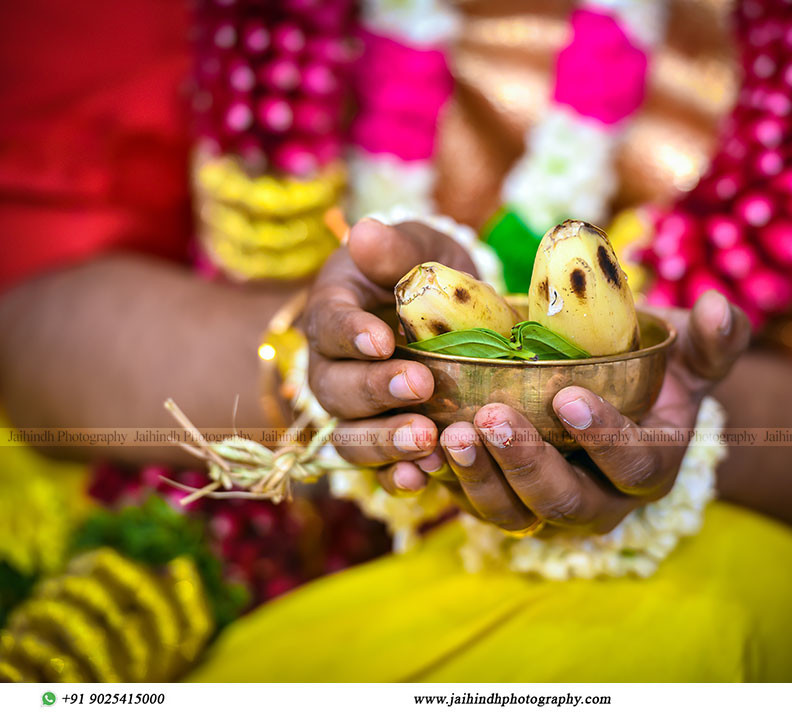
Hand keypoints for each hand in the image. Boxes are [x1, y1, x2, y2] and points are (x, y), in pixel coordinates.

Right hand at [304, 218, 474, 485]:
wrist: (438, 313)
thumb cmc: (420, 273)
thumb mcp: (416, 248)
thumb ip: (394, 250)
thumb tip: (366, 231)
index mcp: (334, 311)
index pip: (329, 323)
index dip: (351, 334)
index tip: (382, 340)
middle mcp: (331, 366)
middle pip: (335, 388)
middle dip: (375, 390)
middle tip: (422, 386)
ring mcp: (353, 411)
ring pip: (350, 436)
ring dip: (385, 442)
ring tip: (427, 441)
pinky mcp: (381, 442)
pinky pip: (378, 469)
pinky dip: (397, 477)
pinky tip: (424, 478)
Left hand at [434, 290, 750, 533]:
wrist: (619, 404)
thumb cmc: (658, 375)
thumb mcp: (690, 355)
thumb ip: (713, 340)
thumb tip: (719, 307)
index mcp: (651, 467)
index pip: (633, 466)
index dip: (604, 438)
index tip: (569, 396)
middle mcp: (601, 503)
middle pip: (565, 503)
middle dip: (528, 463)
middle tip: (493, 417)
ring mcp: (548, 509)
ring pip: (513, 514)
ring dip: (480, 477)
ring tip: (450, 433)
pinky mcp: (506, 501)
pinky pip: (475, 504)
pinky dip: (450, 480)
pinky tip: (423, 442)